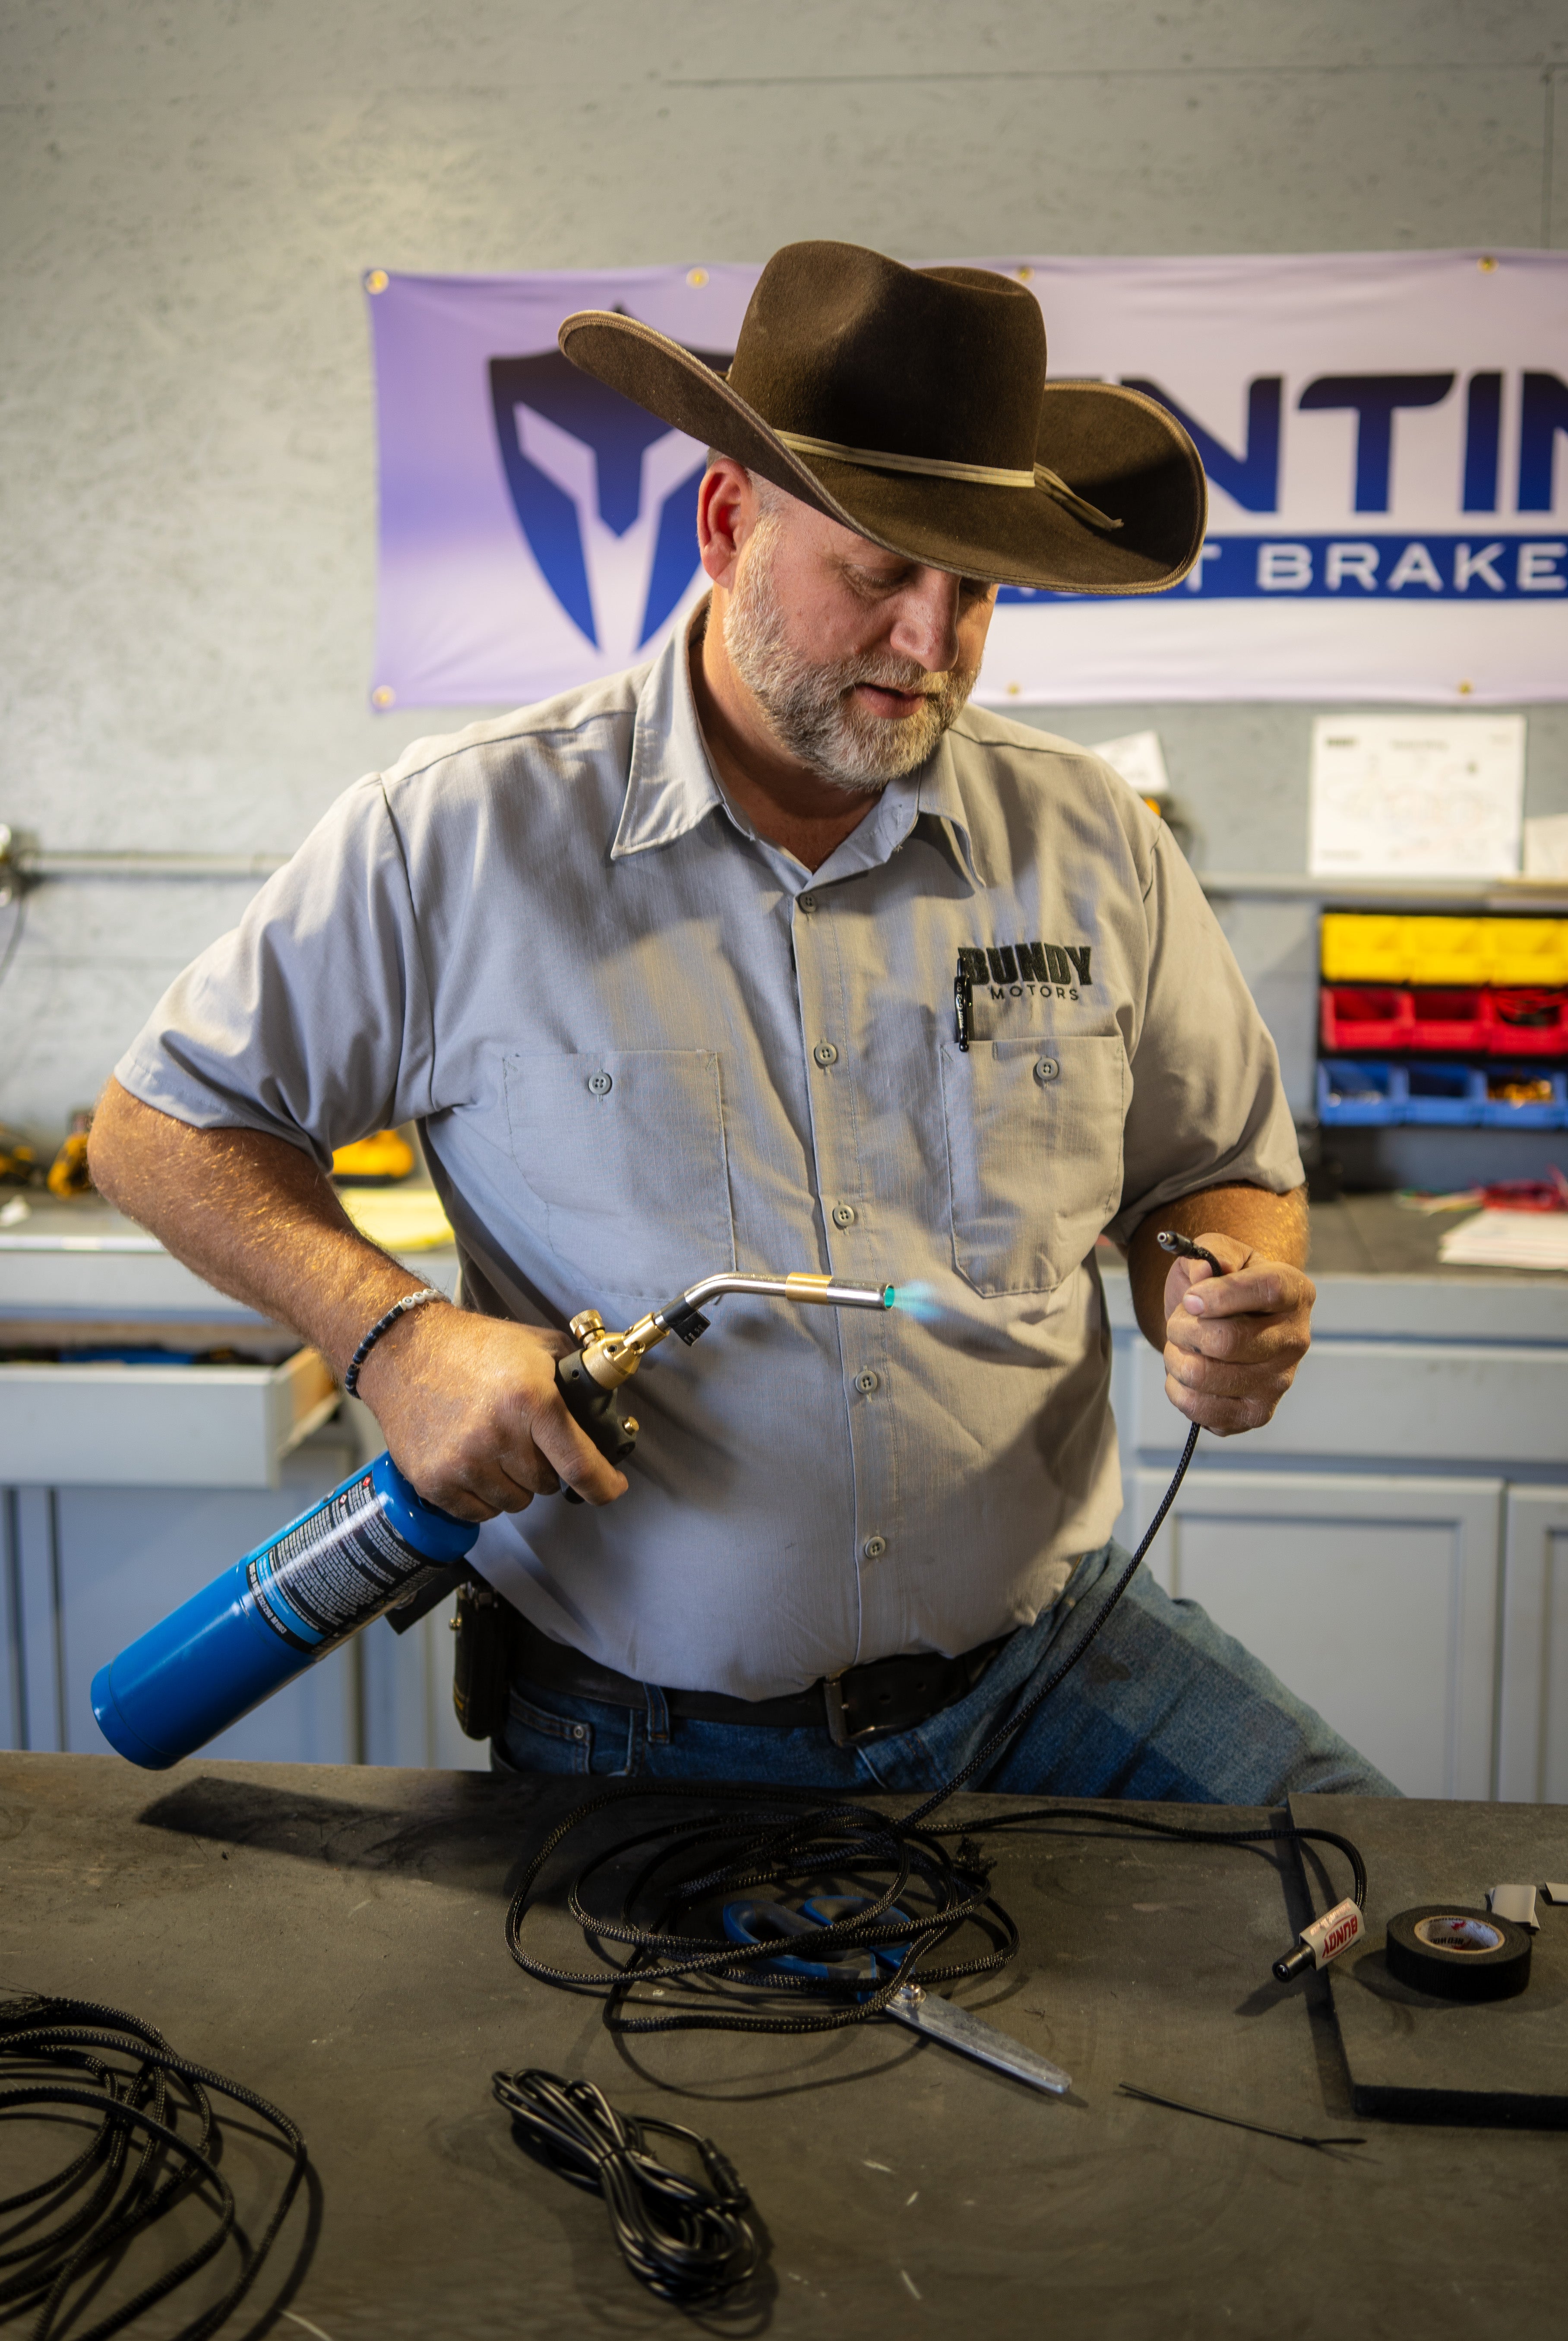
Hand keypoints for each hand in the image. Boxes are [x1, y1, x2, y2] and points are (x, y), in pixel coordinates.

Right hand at [354, 1304, 629, 1519]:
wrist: (405, 1349)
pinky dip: (484, 1496)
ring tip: (497, 1447)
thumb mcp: (538, 1346)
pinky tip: (474, 1463)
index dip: (603, 1485)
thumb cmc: (474, 1346)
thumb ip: (578, 1376)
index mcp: (531, 1401)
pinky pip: (479, 1513)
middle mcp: (498, 1436)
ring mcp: (462, 1462)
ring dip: (514, 1483)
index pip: (580, 1465)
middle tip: (528, 1440)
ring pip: (514, 1502)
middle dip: (546, 1467)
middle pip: (546, 1485)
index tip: (611, 1488)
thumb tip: (607, 1407)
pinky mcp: (433, 1480)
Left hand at [1161, 1231, 1314, 1436]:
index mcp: (1294, 1292)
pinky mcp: (1256, 1414)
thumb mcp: (1217, 1253)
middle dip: (1183, 1329)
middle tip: (1177, 1323)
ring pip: (1205, 1376)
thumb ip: (1212, 1252)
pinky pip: (1201, 1409)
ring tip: (1179, 1347)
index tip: (1191, 1298)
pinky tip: (1185, 1374)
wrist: (1224, 1325)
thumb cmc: (1220, 1286)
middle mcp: (1295, 1340)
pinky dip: (1177, 1389)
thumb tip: (1203, 1275)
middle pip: (1227, 1341)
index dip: (1220, 1295)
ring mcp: (1279, 1382)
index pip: (1267, 1291)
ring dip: (1175, 1358)